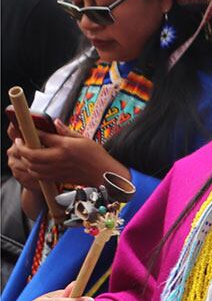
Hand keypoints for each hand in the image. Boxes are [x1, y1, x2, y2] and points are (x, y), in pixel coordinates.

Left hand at [8, 124, 122, 192]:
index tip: (28, 131)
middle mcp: (59, 158)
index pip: (42, 138)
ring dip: (25, 160)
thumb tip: (55, 122)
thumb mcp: (83, 139)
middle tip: (19, 143)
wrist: (104, 173)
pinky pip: (38, 175)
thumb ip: (66, 131)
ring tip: (25, 153)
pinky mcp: (57, 178)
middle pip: (31, 155)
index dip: (32, 133)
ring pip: (32, 167)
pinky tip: (33, 164)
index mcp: (66, 146)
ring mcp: (57, 169)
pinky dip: (32, 169)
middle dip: (22, 149)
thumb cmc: (97, 156)